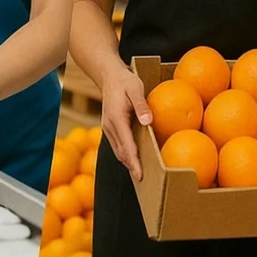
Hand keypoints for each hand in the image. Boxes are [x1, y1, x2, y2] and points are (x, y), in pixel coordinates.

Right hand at [100, 65, 151, 181]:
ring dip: (128, 162)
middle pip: (121, 152)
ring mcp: (108, 128)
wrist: (110, 76)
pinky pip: (118, 144)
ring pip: (118, 150)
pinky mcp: (110, 127)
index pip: (127, 145)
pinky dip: (125, 154)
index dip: (134, 162)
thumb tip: (148, 122)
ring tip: (139, 174)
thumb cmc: (125, 81)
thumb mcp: (136, 89)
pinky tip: (134, 158)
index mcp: (116, 119)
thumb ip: (142, 105)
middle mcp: (110, 126)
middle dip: (131, 167)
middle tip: (143, 180)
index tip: (140, 174)